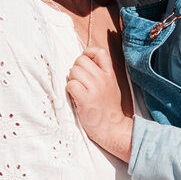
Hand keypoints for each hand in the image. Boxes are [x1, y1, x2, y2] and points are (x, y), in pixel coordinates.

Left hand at [66, 46, 132, 160]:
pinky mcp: (85, 99)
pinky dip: (69, 90)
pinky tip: (76, 97)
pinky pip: (70, 85)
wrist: (111, 127)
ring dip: (72, 80)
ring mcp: (95, 88)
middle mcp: (103, 78)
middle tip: (80, 81)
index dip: (88, 53)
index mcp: (110, 74)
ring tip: (78, 90)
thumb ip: (101, 72)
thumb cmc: (108, 107)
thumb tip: (84, 61)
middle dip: (76, 69)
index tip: (86, 61)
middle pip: (80, 60)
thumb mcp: (111, 85)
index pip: (99, 52)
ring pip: (73, 72)